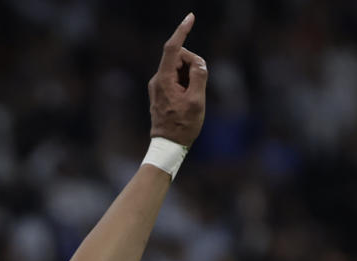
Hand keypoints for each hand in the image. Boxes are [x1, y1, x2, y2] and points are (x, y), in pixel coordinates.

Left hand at [148, 13, 207, 145]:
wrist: (167, 146)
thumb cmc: (182, 126)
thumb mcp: (196, 101)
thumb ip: (199, 76)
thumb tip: (198, 62)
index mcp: (164, 79)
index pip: (172, 48)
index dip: (182, 31)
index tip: (190, 18)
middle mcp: (157, 79)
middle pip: (178, 57)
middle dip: (192, 63)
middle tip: (199, 85)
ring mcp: (157, 85)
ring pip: (178, 68)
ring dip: (190, 75)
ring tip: (192, 97)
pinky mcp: (160, 91)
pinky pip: (176, 78)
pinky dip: (185, 82)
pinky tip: (188, 99)